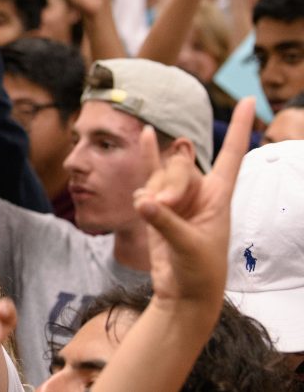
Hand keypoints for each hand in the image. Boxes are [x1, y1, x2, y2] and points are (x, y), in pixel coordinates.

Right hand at [133, 98, 254, 310]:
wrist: (182, 291)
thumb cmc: (199, 271)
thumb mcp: (188, 246)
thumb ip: (164, 221)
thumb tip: (142, 201)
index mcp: (220, 195)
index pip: (231, 154)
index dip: (239, 127)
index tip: (248, 100)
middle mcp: (199, 189)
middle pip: (180, 165)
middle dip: (168, 185)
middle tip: (164, 210)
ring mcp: (176, 195)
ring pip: (158, 175)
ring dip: (151, 194)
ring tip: (151, 217)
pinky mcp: (155, 203)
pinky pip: (148, 173)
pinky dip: (147, 154)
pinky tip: (146, 134)